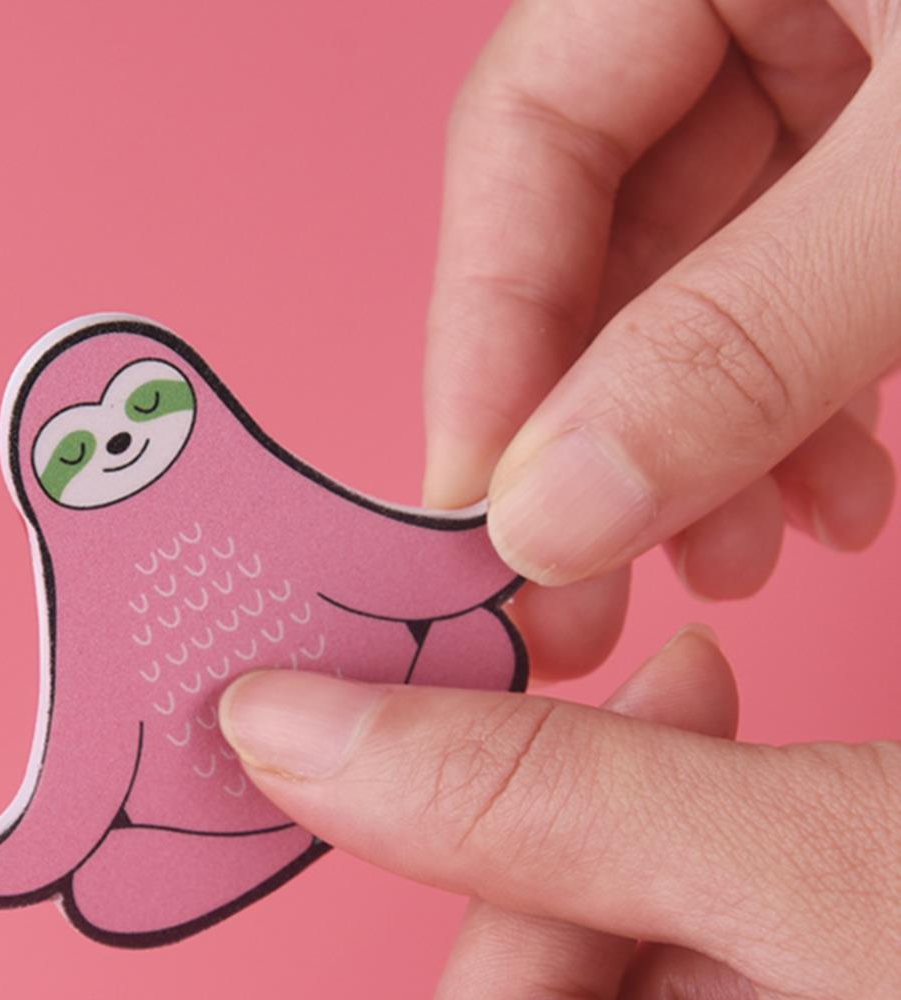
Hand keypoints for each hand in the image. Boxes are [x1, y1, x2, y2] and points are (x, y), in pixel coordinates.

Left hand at [219, 632, 900, 999]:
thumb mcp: (811, 870)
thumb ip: (535, 801)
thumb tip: (281, 733)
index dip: (557, 873)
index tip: (670, 721)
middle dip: (658, 919)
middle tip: (791, 842)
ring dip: (733, 951)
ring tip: (867, 919)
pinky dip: (777, 998)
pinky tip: (871, 957)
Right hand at [425, 0, 899, 680]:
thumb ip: (749, 334)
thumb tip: (554, 515)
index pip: (524, 136)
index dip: (491, 342)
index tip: (486, 522)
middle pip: (603, 233)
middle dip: (611, 428)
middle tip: (587, 596)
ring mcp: (829, 56)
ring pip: (706, 279)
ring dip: (712, 442)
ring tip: (745, 562)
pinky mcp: (889, 140)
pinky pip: (803, 280)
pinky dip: (807, 400)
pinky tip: (837, 498)